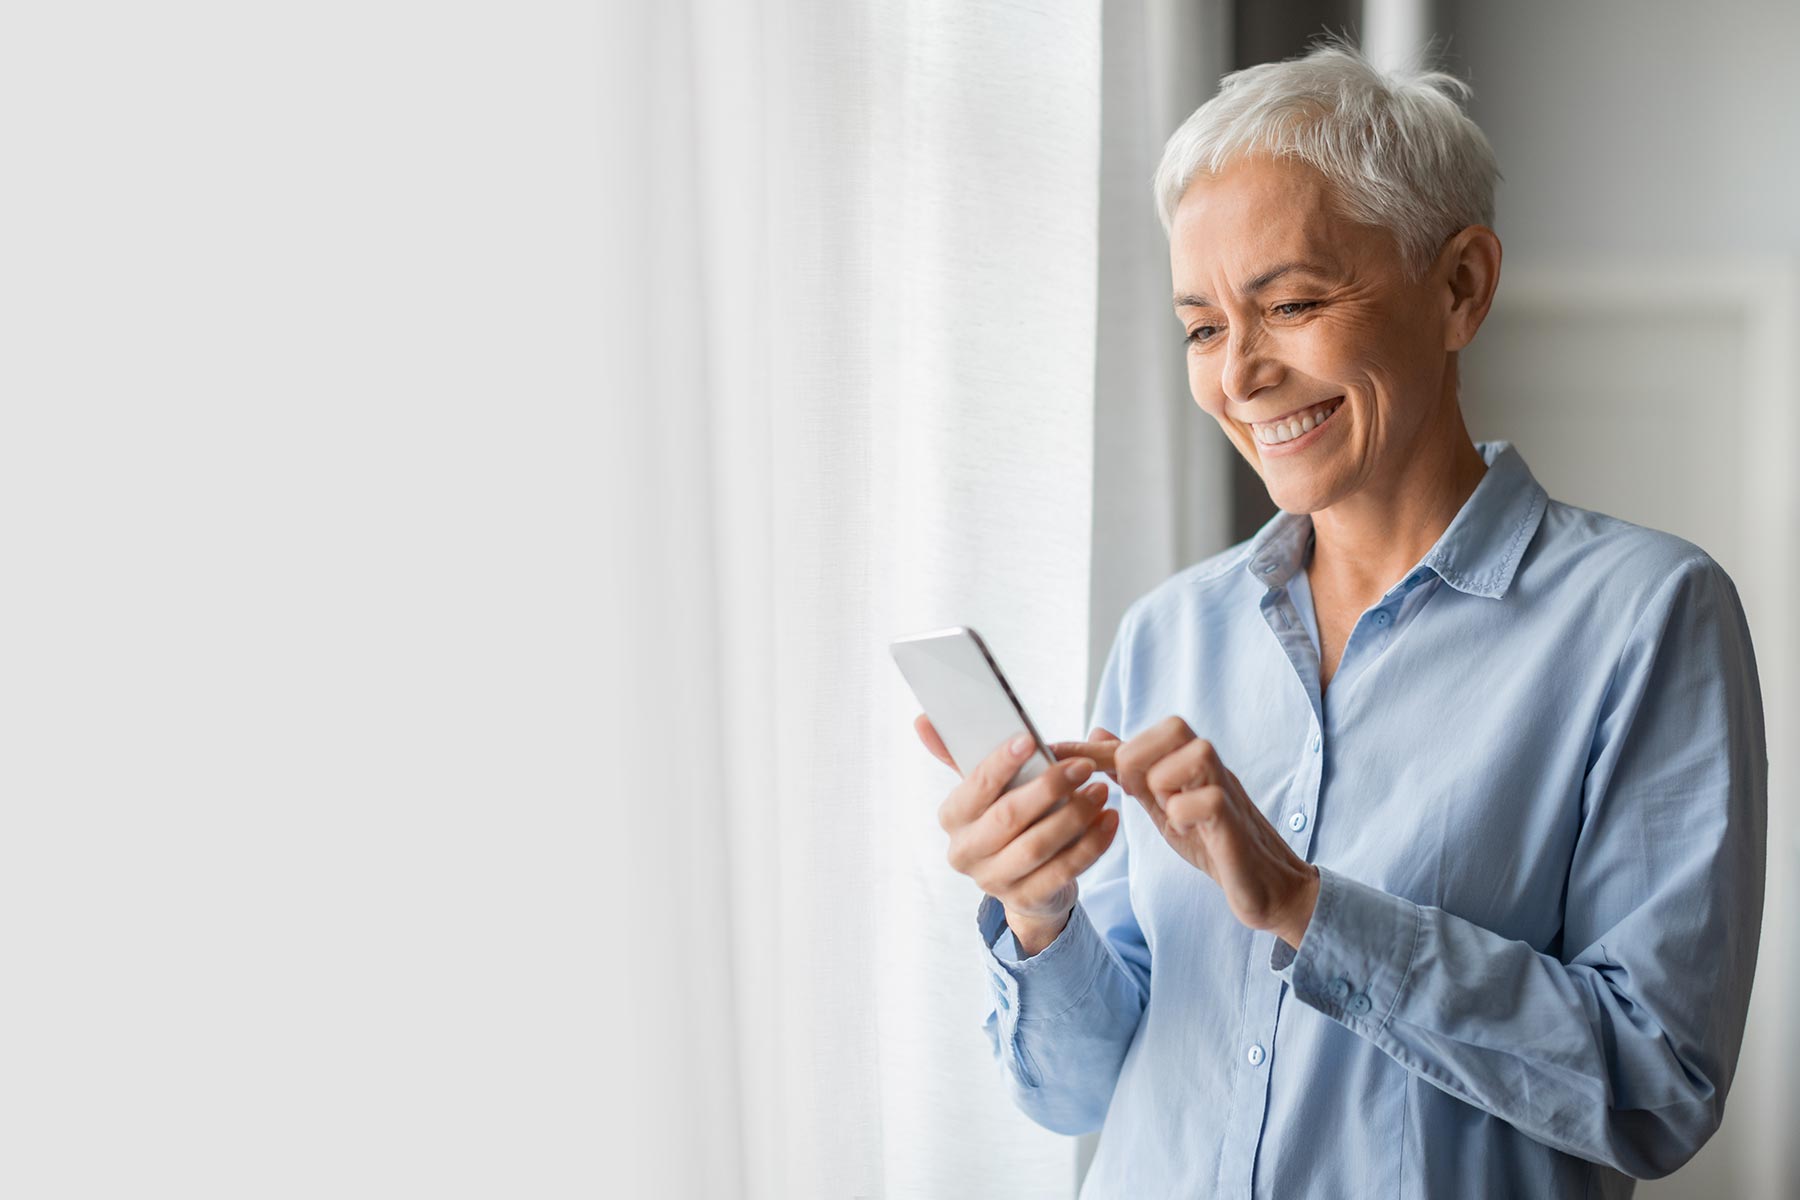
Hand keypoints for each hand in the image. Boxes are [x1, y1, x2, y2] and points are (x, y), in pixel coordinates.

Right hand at [915, 714, 1119, 954]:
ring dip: (1074, 816)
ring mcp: (994, 881)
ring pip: (1037, 847)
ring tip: (1101, 790)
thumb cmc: (1006, 819)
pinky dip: (1092, 844)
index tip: (1030, 738)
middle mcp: (965, 853)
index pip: (974, 787)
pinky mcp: (1027, 899)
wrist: (1025, 882)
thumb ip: (958, 754)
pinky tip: (1110, 820)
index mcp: (952, 818)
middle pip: (1007, 818)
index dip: (1001, 762)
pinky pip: (1064, 872)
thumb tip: (922, 719)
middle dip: (1048, 788)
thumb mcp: (985, 790)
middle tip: (1083, 766)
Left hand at [1052, 716, 1318, 949]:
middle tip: (1135, 792)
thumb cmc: (1214, 842)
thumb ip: (1133, 772)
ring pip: (1197, 752)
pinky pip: (1209, 799)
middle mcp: (1209, 770)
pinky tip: (1183, 829)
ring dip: (1167, 781)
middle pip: (1175, 727)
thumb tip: (1100, 733)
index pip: (1138, 738)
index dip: (1092, 747)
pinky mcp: (1235, 824)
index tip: (1051, 751)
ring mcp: (1226, 793)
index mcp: (1186, 763)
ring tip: (1166, 810)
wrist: (1266, 885)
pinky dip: (1185, 811)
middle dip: (1141, 757)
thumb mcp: (1162, 804)